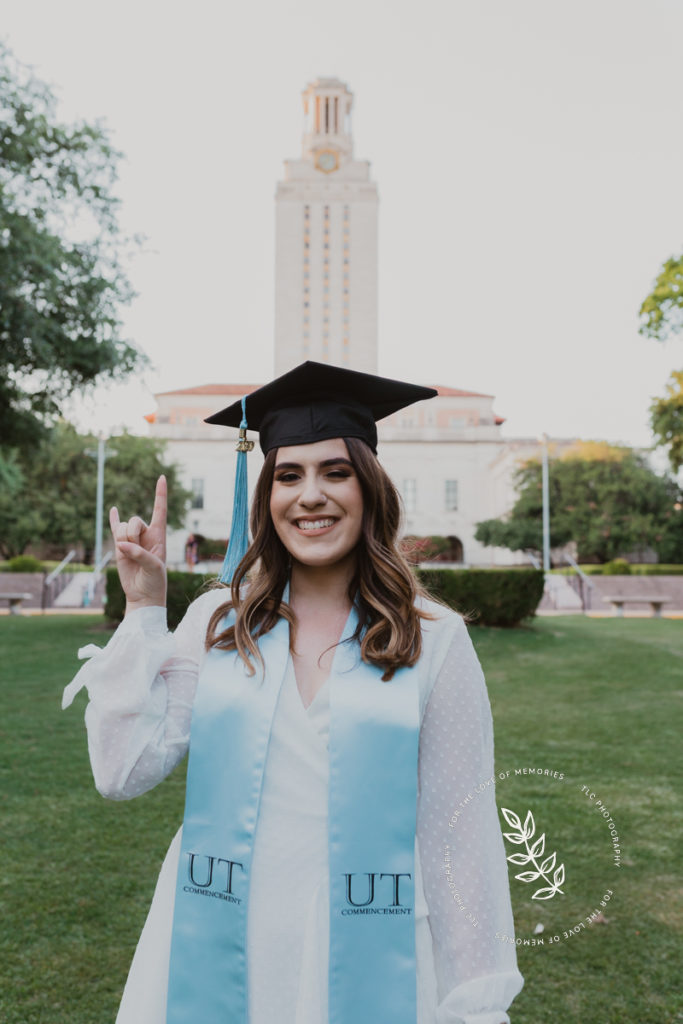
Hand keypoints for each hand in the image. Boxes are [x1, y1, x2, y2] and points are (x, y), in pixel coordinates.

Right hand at [109, 475, 167, 610]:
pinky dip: (114, 519)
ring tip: (129, 555)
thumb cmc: (155, 581)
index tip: (162, 477)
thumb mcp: (154, 567)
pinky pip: (115, 529)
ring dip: (123, 540)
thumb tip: (121, 545)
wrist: (143, 595)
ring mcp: (132, 539)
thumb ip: (140, 554)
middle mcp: (146, 534)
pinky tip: (114, 509)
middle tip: (136, 552)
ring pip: (122, 527)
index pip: (160, 510)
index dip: (160, 494)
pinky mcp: (120, 546)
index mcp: (159, 535)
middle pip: (135, 520)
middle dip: (132, 534)